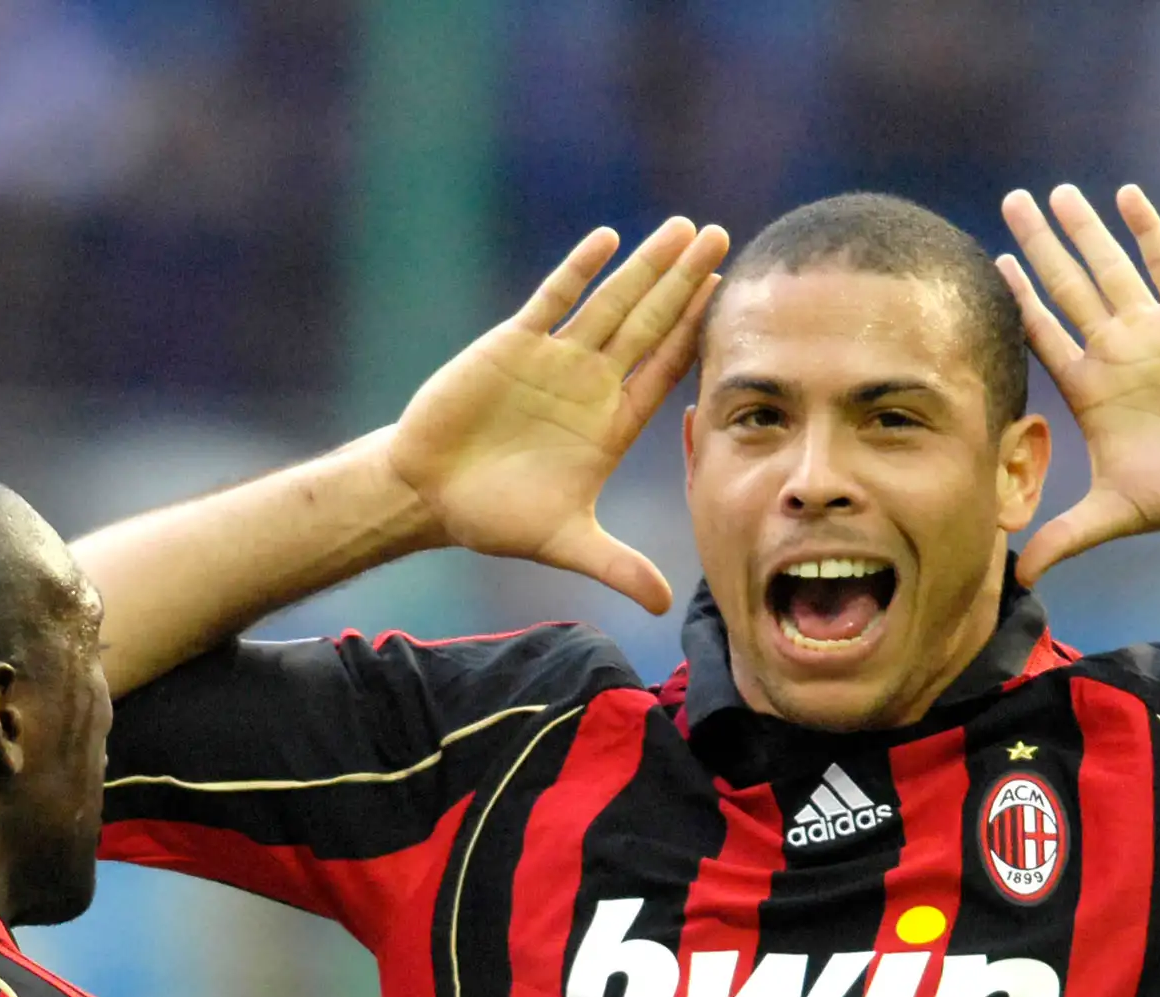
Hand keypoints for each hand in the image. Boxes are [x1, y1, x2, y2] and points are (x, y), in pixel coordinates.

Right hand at [387, 218, 729, 613]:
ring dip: (646, 265)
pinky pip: (552, 300)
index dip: (698, 334)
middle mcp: (592, 383)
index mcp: (612, 423)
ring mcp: (555, 359)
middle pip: (650, 322)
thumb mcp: (566, 543)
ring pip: (611, 302)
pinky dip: (578, 271)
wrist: (428, 495)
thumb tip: (667, 605)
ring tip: (684, 227)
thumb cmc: (496, 516)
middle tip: (723, 237)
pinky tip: (608, 240)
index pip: (667, 368)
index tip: (731, 300)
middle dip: (686, 282)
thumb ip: (618, 567)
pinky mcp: (512, 345)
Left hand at [998, 184, 1159, 583]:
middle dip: (1039, 246)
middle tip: (1010, 201)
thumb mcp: (1113, 515)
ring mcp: (1153, 331)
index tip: (987, 266)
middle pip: (1067, 287)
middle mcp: (1117, 351)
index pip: (1042, 334)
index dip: (1017, 300)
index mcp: (1091, 388)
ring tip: (1055, 191)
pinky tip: (1125, 195)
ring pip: (1110, 267)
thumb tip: (1017, 580)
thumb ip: (1064, 538)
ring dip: (1084, 230)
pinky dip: (1145, 229)